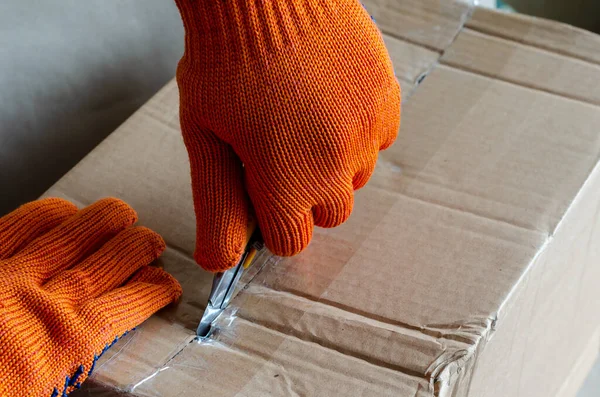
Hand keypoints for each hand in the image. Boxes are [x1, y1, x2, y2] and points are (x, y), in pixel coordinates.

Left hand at [0, 198, 180, 396]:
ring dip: (106, 219)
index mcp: (64, 344)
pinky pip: (22, 221)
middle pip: (112, 255)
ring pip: (72, 228)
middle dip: (142, 246)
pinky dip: (51, 212)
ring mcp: (6, 272)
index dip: (157, 288)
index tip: (166, 286)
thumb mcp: (38, 395)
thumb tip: (88, 347)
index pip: (132, 301)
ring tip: (123, 216)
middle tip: (154, 245)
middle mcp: (43, 299)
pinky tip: (65, 210)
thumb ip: (67, 366)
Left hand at [175, 0, 400, 271]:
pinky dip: (356, 132)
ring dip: (332, 163)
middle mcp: (334, 168)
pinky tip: (330, 99)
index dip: (272, 219)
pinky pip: (377, 140)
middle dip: (303, 194)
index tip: (262, 191)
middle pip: (327, 215)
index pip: (290, 240)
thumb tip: (222, 263)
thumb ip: (218, 207)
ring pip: (355, 178)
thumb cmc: (225, 62)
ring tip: (304, 119)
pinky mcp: (386, 102)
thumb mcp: (205, 138)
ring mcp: (366, 134)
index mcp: (286, 184)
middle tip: (279, 150)